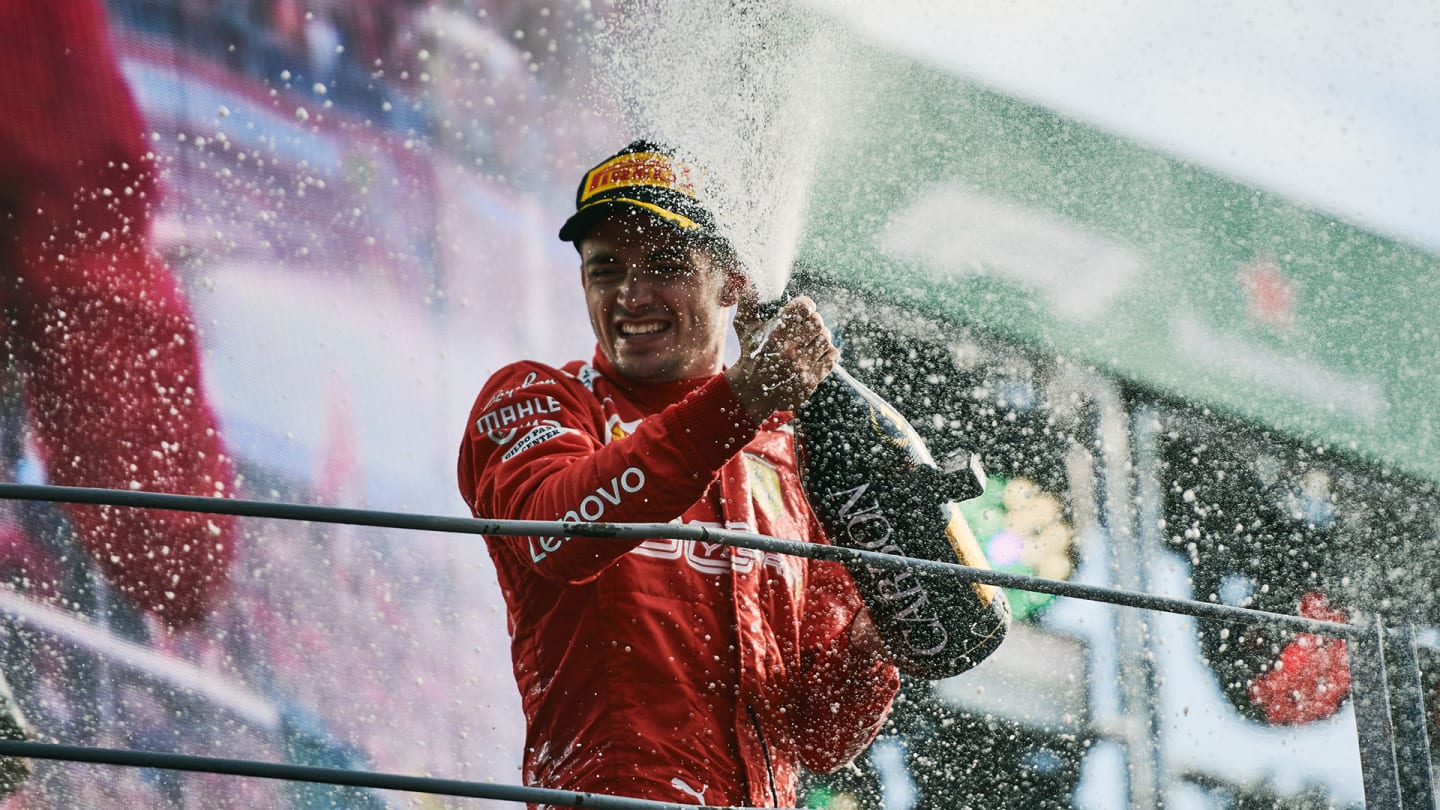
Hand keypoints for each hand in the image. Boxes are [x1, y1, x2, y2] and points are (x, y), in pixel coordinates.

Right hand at [725, 294, 839, 423]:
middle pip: (818, 322)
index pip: (804, 307)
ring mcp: (801, 367)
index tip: (803, 309)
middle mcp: (788, 350)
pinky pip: (832, 358)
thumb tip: (749, 282)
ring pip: (826, 339)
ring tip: (812, 341)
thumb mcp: (745, 328)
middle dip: (814, 322)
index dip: (806, 305)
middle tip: (807, 327)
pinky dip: (828, 353)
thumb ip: (748, 303)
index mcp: (774, 333)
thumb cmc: (751, 354)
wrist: (751, 392)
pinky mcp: (810, 381)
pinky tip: (817, 354)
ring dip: (821, 337)